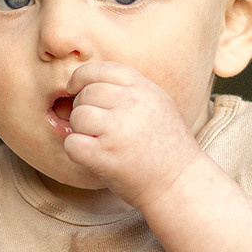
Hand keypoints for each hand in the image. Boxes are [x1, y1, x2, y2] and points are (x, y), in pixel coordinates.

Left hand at [60, 61, 206, 207]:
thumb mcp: (158, 105)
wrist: (179, 183)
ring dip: (80, 130)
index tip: (74, 89)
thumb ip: (128, 91)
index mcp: (143, 88)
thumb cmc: (167, 147)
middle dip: (83, 109)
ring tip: (97, 142)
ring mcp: (118, 130)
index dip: (81, 77)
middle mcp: (131, 104)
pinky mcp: (106, 156)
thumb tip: (87, 84)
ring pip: (77, 116)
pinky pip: (72, 143)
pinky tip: (91, 156)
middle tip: (96, 128)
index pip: (100, 69)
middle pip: (86, 94)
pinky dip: (76, 150)